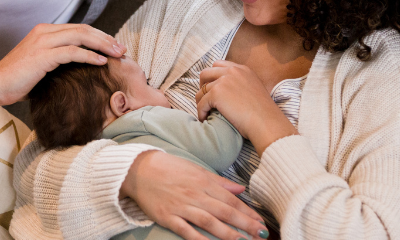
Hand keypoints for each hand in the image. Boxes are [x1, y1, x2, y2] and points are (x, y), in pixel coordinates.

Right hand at [0, 23, 124, 104]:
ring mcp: (43, 42)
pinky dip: (90, 56)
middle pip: (83, 29)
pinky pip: (73, 52)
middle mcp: (45, 32)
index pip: (78, 28)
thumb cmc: (16, 80)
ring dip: (102, 44)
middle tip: (121, 48)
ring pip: (81, 36)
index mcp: (44, 31)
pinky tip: (101, 62)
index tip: (113, 46)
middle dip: (105, 38)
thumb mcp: (39, 65)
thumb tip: (77, 67)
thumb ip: (56, 59)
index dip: (98, 36)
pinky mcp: (43, 56)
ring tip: (117, 53)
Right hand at [121, 151, 268, 239]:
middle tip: (261, 235)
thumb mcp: (196, 169)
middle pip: (225, 212)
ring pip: (209, 222)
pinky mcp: (167, 217)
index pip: (231, 199)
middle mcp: (195, 194)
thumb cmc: (169, 168)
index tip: (261, 222)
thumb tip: (240, 189)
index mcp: (203, 181)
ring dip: (228, 233)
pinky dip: (199, 239)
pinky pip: (186, 230)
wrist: (138, 169)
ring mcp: (181, 207)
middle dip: (245, 225)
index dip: (248, 212)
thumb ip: (219, 182)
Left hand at [196, 60, 295, 153]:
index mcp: (242, 69)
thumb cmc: (263, 112)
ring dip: (200, 101)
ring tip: (204, 111)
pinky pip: (201, 103)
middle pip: (206, 73)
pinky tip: (204, 119)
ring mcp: (223, 81)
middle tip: (204, 99)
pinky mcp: (216, 94)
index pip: (218, 65)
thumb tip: (228, 91)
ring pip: (201, 90)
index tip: (212, 88)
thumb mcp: (255, 88)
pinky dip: (201, 112)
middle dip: (202, 86)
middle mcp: (232, 71)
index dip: (212, 77)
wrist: (266, 122)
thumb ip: (241, 83)